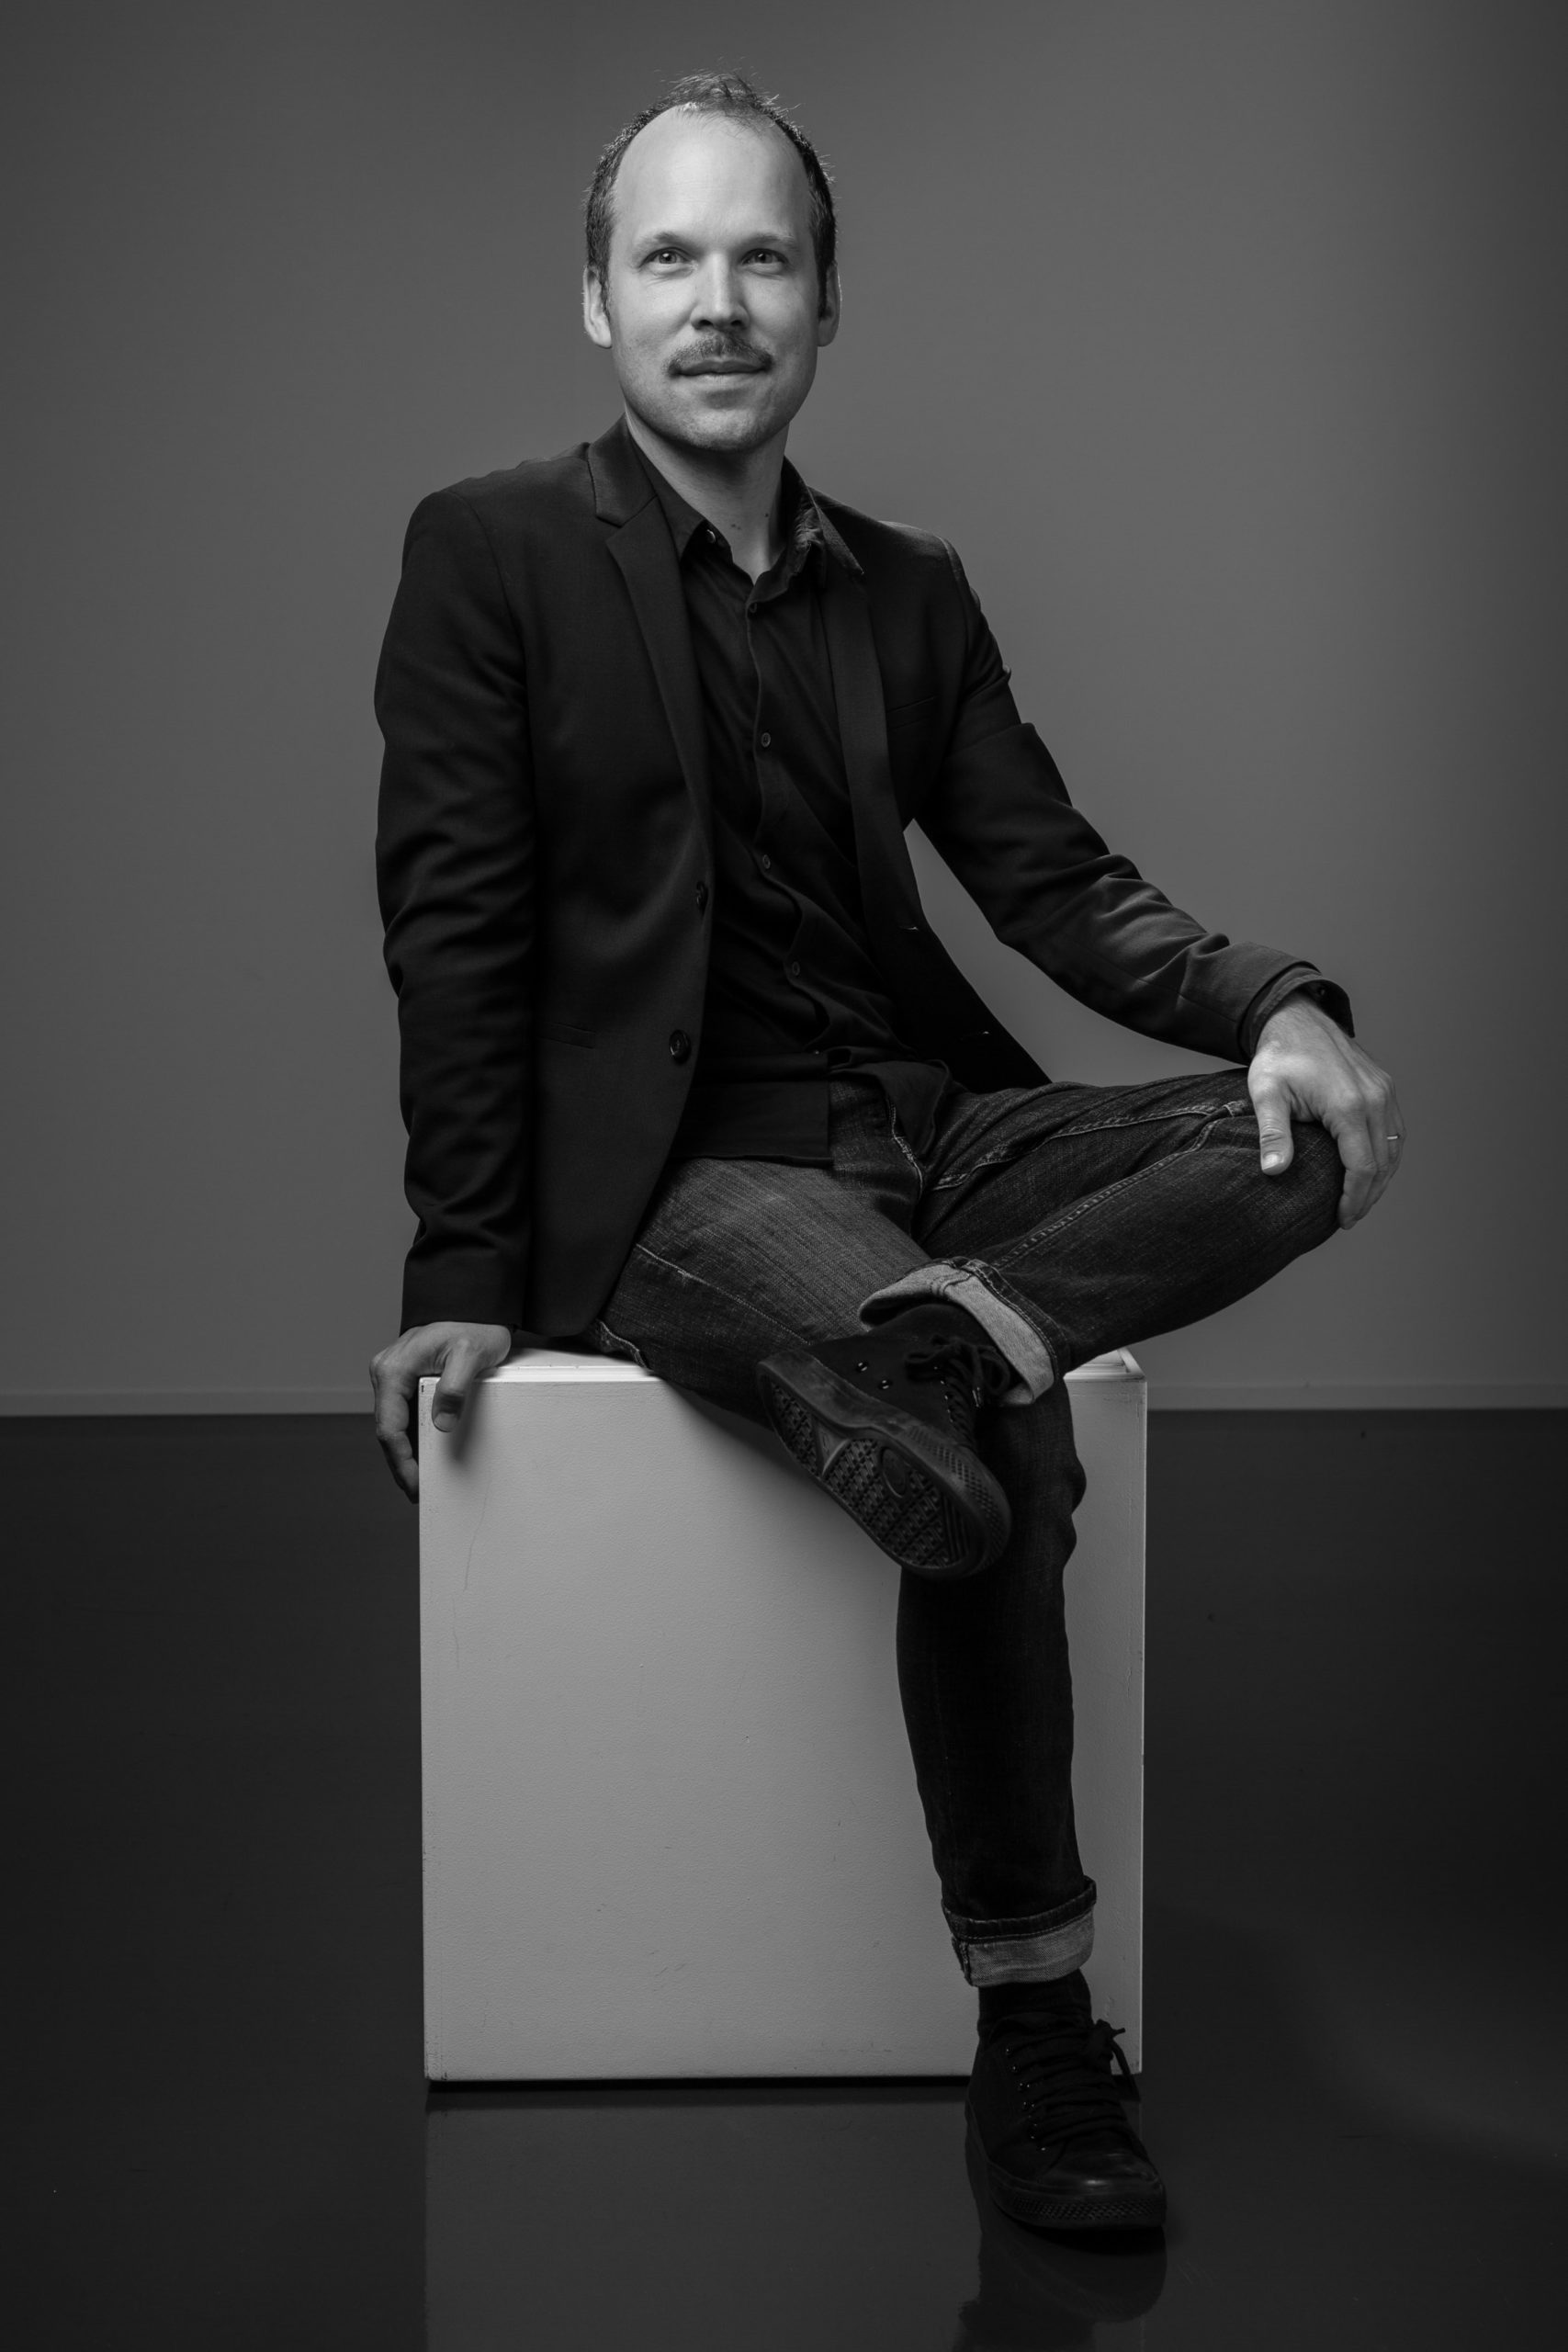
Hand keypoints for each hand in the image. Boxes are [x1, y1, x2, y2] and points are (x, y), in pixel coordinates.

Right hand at [369, 1320, 512, 1499]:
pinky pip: (402, 1413)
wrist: (476, 1305)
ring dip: (405, 1452)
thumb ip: (454, 1388)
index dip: (401, 1461)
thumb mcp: (470, 1356)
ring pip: (393, 1423)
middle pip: (387, 1429)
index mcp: (394, 1368)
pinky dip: (411, 1435)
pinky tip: (423, 1454)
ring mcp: (391, 1374)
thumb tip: (441, 1424)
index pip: (389, 1426)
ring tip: (420, 1480)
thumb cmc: (474, 1326)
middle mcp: (385, 1371)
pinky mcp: (402, 1377)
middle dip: (401, 1463)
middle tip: (418, 1492)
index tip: (415, 1485)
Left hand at [1248, 995, 1404, 1228]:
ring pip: (1395, 1148)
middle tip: (1348, 1218)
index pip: (1362, 1167)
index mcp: (1348, 1105)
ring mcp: (1384, 1090)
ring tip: (1359, 1201)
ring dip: (1381, 1178)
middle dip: (1369, 1196)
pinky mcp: (1385, 1086)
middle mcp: (1375, 1098)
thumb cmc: (1279, 1056)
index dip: (1354, 1199)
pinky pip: (1396, 1130)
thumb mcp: (1266, 1094)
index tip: (1341, 1219)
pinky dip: (1387, 1155)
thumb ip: (1272, 1133)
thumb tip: (1273, 1172)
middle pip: (1384, 1163)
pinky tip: (1370, 1170)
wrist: (1295, 1018)